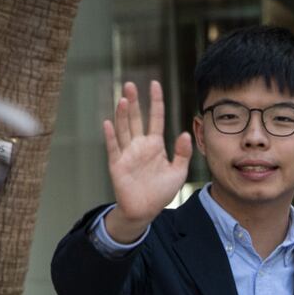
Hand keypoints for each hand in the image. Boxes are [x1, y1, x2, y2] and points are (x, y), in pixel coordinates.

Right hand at [103, 80, 192, 243]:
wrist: (145, 210)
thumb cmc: (161, 191)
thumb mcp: (178, 172)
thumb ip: (183, 153)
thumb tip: (185, 134)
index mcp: (155, 144)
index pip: (155, 117)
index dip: (155, 101)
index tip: (155, 84)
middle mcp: (139, 145)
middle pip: (136, 118)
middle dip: (133, 102)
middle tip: (130, 85)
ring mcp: (127, 153)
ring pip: (124, 129)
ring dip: (122, 115)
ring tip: (123, 99)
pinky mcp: (117, 164)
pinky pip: (113, 148)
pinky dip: (111, 136)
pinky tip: (108, 123)